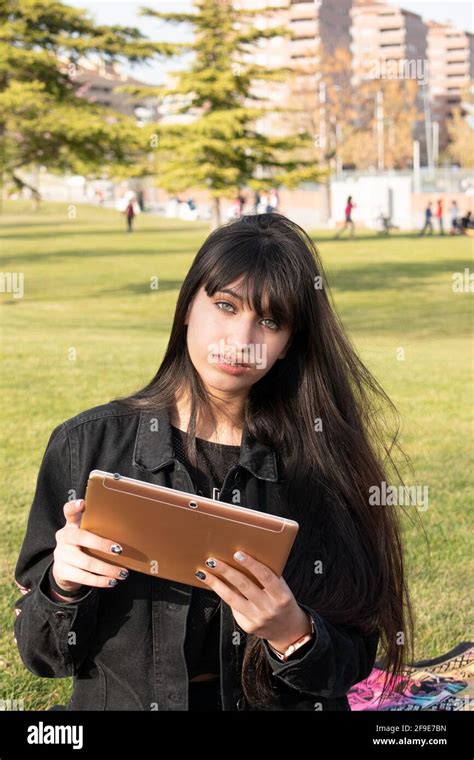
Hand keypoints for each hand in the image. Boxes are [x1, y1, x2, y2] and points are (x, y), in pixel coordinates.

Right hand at [51, 499, 129, 593]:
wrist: (64, 569)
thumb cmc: (83, 547)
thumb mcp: (87, 535)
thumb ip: (99, 530)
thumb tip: (130, 532)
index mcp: (71, 524)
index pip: (68, 511)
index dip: (74, 506)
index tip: (82, 503)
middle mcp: (63, 537)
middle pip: (81, 538)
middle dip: (102, 544)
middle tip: (119, 550)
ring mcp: (61, 554)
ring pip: (86, 562)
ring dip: (107, 569)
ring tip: (123, 573)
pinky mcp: (61, 571)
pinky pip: (83, 577)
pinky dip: (100, 581)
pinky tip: (112, 581)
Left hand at [195, 551, 312, 651]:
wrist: (288, 631)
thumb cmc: (282, 602)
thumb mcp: (282, 589)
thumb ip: (268, 577)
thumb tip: (243, 559)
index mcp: (281, 596)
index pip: (265, 576)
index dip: (251, 564)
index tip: (237, 553)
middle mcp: (269, 608)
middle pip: (244, 586)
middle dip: (226, 571)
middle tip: (212, 560)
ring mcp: (257, 619)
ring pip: (232, 599)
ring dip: (216, 584)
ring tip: (204, 573)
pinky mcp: (248, 626)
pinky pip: (233, 608)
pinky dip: (223, 595)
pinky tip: (215, 586)